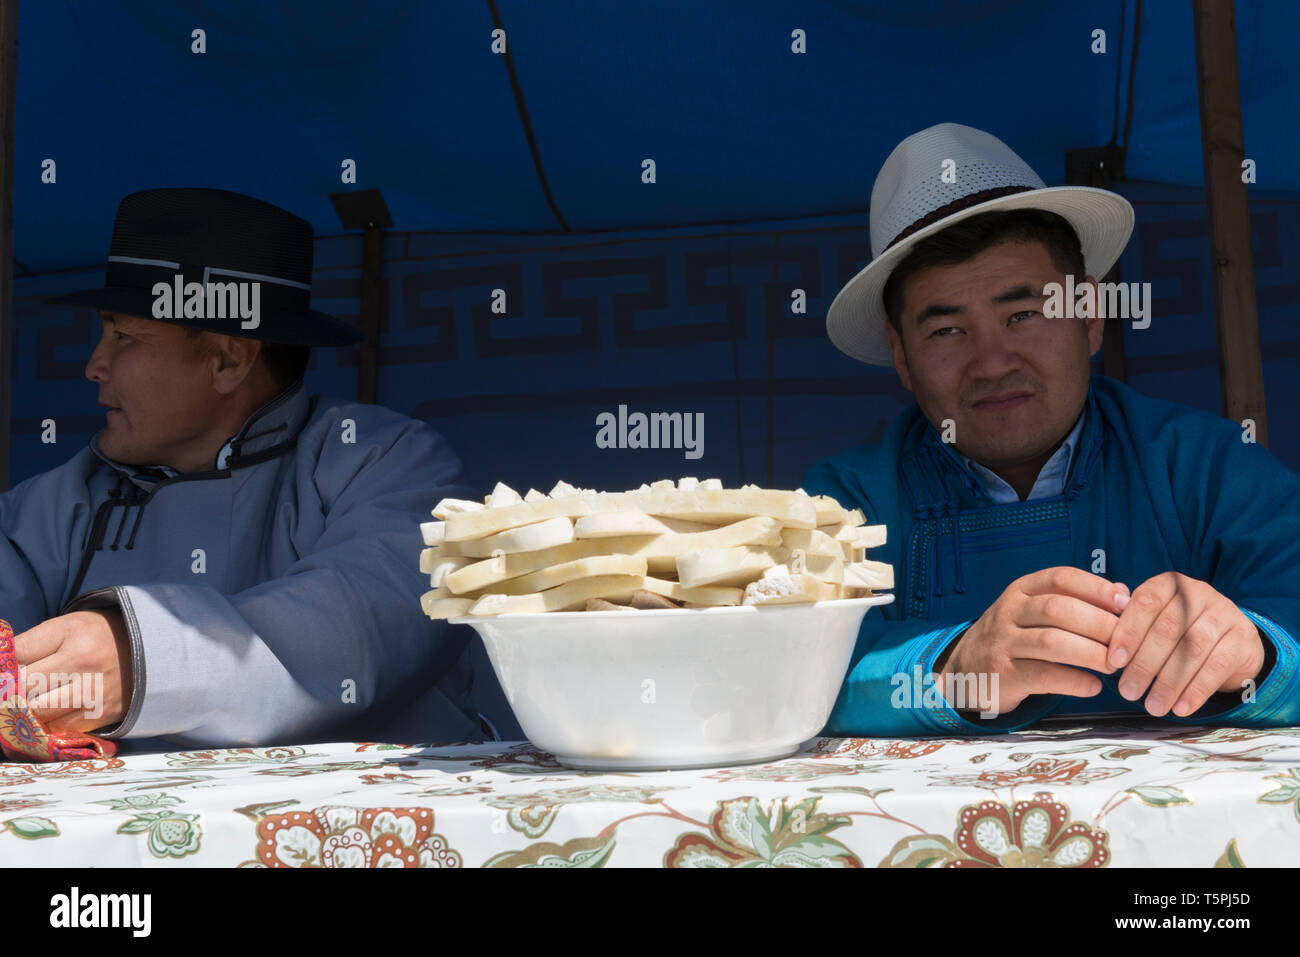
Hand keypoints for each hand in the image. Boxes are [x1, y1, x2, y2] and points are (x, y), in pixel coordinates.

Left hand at [13, 609, 132, 732]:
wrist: (151, 652)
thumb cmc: (98, 637)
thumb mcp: (67, 627)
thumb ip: (32, 644)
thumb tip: (1, 670)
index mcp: (71, 633)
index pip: (17, 653)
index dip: (3, 667)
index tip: (3, 675)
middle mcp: (82, 663)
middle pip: (23, 686)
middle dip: (9, 692)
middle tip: (10, 694)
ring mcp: (92, 692)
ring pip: (37, 712)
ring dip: (24, 711)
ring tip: (22, 707)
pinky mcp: (100, 715)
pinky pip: (58, 728)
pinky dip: (47, 724)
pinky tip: (45, 716)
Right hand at [937, 566, 1128, 715]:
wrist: (965, 669)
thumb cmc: (1014, 638)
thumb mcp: (1032, 611)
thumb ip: (1072, 601)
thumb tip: (1122, 593)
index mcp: (1020, 591)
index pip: (1060, 578)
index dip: (1096, 587)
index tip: (1125, 603)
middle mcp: (1008, 612)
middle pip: (1059, 609)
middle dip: (1100, 624)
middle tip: (1127, 642)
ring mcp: (1002, 643)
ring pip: (1052, 642)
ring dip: (1091, 653)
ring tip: (1115, 665)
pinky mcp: (1002, 675)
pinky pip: (1043, 676)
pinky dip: (1073, 682)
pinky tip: (1093, 687)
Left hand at [1107, 572, 1263, 716]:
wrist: (1230, 640)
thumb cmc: (1179, 631)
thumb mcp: (1154, 620)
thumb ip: (1130, 624)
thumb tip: (1100, 639)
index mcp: (1169, 584)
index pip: (1146, 602)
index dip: (1128, 632)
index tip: (1114, 662)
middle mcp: (1198, 592)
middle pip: (1168, 629)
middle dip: (1145, 664)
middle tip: (1128, 692)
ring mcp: (1224, 613)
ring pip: (1193, 649)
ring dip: (1169, 682)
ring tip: (1153, 706)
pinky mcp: (1243, 638)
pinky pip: (1217, 666)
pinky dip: (1196, 690)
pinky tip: (1181, 707)